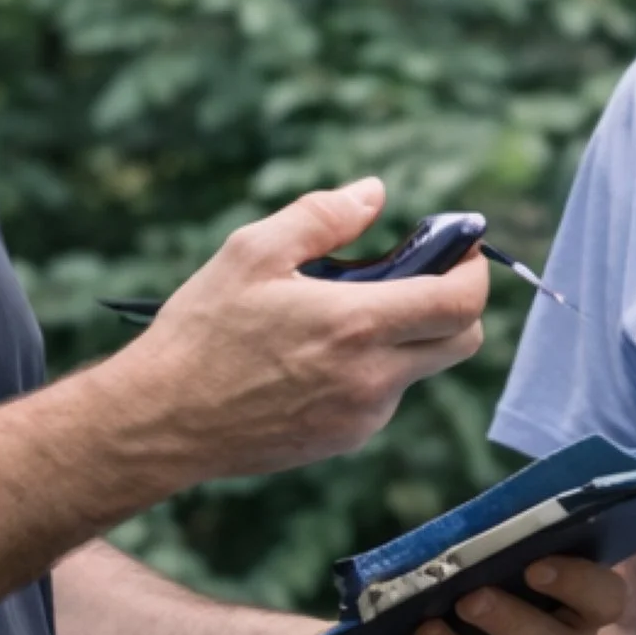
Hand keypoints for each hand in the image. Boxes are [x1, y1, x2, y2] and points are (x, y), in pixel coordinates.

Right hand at [118, 180, 486, 481]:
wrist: (162, 421)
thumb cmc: (202, 332)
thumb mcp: (252, 252)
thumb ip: (322, 216)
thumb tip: (373, 193)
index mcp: (358, 325)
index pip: (462, 303)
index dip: (473, 271)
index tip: (459, 249)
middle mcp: (373, 378)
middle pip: (463, 341)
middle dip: (455, 304)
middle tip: (416, 276)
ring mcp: (362, 417)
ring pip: (420, 369)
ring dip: (404, 337)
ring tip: (337, 317)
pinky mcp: (344, 441)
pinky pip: (382, 398)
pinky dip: (371, 370)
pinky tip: (315, 357)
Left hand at [315, 555, 618, 634]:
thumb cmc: (434, 612)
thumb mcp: (460, 577)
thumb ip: (485, 553)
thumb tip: (487, 524)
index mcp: (565, 615)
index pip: (606, 599)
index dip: (586, 580)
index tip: (541, 559)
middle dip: (555, 602)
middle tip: (518, 572)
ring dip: (512, 627)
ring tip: (467, 601)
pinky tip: (428, 634)